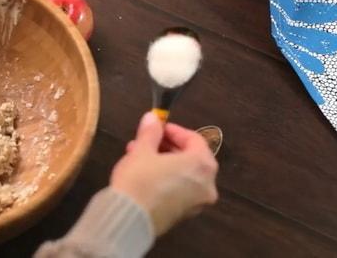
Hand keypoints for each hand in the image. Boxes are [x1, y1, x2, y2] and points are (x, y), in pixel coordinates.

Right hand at [110, 113, 218, 236]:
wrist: (130, 219)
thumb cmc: (140, 179)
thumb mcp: (142, 150)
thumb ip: (150, 132)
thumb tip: (152, 118)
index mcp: (201, 165)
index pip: (194, 139)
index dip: (174, 130)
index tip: (157, 126)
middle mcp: (206, 185)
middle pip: (191, 158)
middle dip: (167, 147)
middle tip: (146, 140)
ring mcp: (197, 203)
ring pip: (184, 175)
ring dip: (163, 162)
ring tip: (137, 155)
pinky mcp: (184, 215)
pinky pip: (179, 190)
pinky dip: (166, 179)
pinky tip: (143, 174)